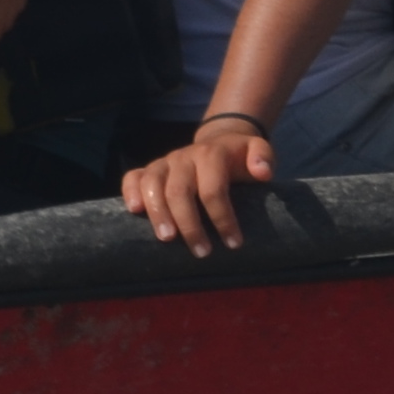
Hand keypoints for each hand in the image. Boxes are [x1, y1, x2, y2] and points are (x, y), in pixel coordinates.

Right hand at [124, 120, 276, 253]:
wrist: (218, 141)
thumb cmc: (239, 157)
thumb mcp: (257, 150)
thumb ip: (263, 156)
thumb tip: (263, 173)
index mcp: (211, 154)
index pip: (213, 189)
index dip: (223, 217)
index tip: (233, 243)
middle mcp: (183, 157)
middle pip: (179, 191)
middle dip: (189, 224)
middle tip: (201, 251)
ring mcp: (164, 162)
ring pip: (152, 185)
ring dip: (157, 213)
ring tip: (167, 240)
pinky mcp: (149, 169)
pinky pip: (132, 177)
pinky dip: (129, 192)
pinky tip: (134, 211)